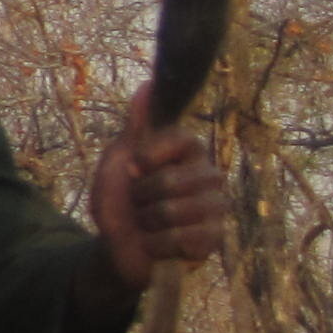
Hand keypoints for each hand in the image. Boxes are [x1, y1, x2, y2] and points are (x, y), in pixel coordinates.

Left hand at [89, 86, 227, 295]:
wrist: (116, 247)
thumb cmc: (119, 200)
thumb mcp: (118, 160)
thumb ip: (136, 125)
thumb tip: (148, 84)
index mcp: (190, 153)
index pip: (183, 139)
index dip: (150, 156)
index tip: (133, 168)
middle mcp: (209, 176)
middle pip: (172, 181)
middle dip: (141, 196)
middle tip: (139, 202)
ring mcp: (215, 209)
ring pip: (174, 211)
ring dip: (146, 222)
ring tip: (148, 223)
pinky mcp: (214, 240)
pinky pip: (180, 239)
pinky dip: (155, 244)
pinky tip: (156, 244)